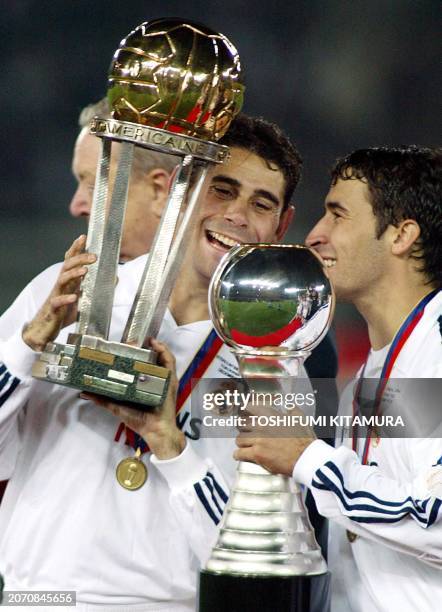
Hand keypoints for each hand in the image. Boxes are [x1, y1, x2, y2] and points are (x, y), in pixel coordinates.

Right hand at [22, 235, 95, 350]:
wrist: (44, 331)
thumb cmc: (62, 313)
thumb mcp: (82, 300)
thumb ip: (96, 289)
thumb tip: (115, 279)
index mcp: (68, 282)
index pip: (70, 261)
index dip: (76, 248)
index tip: (83, 236)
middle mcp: (61, 286)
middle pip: (67, 266)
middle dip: (79, 258)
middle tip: (94, 256)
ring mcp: (55, 296)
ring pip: (61, 280)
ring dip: (73, 274)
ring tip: (85, 271)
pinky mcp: (53, 309)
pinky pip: (57, 302)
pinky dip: (66, 299)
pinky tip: (75, 297)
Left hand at [82, 339, 185, 459]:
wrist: (155, 430)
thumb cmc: (138, 420)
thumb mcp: (117, 407)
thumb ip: (102, 399)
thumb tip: (83, 392)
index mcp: (142, 383)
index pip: (139, 364)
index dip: (133, 354)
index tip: (123, 346)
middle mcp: (154, 379)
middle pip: (151, 359)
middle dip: (144, 348)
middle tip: (132, 341)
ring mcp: (163, 378)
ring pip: (162, 357)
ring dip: (156, 346)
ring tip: (147, 340)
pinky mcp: (170, 379)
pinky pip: (170, 362)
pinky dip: (164, 351)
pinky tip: (156, 344)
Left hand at [234, 400, 315, 475]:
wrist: (305, 458)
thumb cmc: (304, 440)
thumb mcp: (300, 419)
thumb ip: (292, 409)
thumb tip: (289, 405)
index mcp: (270, 415)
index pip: (249, 407)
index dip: (245, 410)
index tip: (244, 413)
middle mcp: (261, 426)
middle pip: (241, 424)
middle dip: (243, 429)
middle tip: (245, 432)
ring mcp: (258, 440)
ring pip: (239, 439)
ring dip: (242, 443)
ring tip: (246, 445)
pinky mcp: (256, 454)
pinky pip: (239, 453)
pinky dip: (239, 455)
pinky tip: (242, 456)